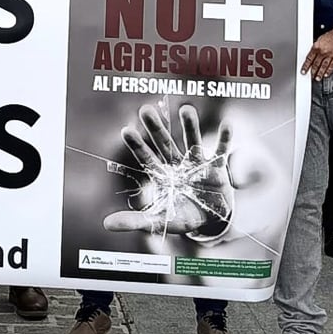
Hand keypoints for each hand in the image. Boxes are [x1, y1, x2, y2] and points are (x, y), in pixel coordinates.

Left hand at [102, 103, 234, 240]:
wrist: (211, 218)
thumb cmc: (182, 216)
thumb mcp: (159, 221)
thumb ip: (135, 221)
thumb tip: (105, 225)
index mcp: (163, 175)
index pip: (147, 158)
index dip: (137, 146)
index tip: (125, 130)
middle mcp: (178, 165)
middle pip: (165, 143)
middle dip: (156, 128)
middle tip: (145, 110)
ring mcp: (198, 164)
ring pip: (192, 142)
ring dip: (190, 126)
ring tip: (186, 108)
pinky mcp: (217, 169)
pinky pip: (222, 152)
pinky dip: (225, 139)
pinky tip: (227, 124)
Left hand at [302, 28, 332, 79]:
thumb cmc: (331, 35)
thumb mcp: (319, 39)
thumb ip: (316, 48)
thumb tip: (312, 56)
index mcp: (316, 47)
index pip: (309, 59)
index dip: (305, 66)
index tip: (303, 71)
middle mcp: (323, 51)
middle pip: (316, 64)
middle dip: (312, 71)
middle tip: (310, 77)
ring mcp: (330, 55)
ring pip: (323, 66)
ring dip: (319, 73)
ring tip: (317, 78)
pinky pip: (332, 65)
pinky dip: (329, 71)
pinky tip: (326, 74)